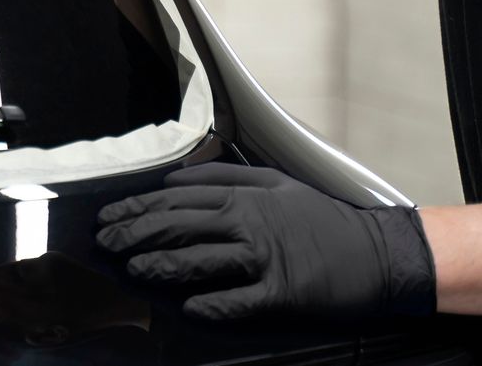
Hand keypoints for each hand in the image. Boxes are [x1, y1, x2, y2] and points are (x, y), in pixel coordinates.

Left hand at [94, 163, 435, 321]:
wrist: (375, 253)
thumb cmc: (321, 218)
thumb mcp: (276, 182)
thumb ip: (226, 175)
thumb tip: (177, 177)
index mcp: (244, 195)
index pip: (176, 199)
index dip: (137, 208)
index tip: (109, 218)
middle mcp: (249, 222)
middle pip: (179, 226)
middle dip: (135, 235)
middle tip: (106, 245)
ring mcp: (264, 258)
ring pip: (200, 260)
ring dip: (162, 265)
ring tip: (134, 270)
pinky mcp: (281, 293)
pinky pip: (238, 300)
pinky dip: (212, 303)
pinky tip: (190, 306)